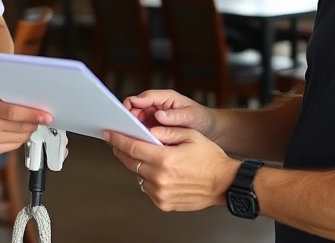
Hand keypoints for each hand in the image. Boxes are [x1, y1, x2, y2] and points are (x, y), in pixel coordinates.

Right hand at [0, 86, 51, 155]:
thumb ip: (4, 94)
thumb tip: (28, 96)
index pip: (15, 113)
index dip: (33, 115)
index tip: (47, 116)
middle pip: (21, 127)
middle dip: (34, 123)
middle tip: (41, 117)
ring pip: (19, 138)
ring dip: (27, 131)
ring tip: (27, 123)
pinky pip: (12, 146)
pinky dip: (18, 138)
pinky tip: (14, 131)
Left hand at [104, 126, 239, 211]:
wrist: (225, 184)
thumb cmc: (211, 159)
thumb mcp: (191, 135)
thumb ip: (167, 131)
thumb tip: (149, 130)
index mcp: (166, 159)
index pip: (133, 147)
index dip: (118, 139)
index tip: (109, 134)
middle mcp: (160, 178)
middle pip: (131, 162)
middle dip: (122, 150)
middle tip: (118, 142)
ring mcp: (161, 193)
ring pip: (137, 176)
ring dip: (138, 165)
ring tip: (147, 156)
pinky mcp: (163, 203)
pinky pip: (147, 188)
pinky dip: (148, 178)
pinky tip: (159, 171)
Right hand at [124, 90, 216, 139]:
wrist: (211, 130)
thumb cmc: (203, 119)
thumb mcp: (191, 116)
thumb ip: (175, 115)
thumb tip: (159, 115)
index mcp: (165, 98)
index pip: (142, 97)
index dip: (132, 104)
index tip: (125, 114)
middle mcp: (157, 107)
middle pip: (135, 110)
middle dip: (128, 119)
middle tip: (123, 130)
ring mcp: (155, 119)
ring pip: (137, 123)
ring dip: (132, 130)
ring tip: (128, 140)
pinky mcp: (156, 130)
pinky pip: (143, 133)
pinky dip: (139, 138)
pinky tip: (139, 146)